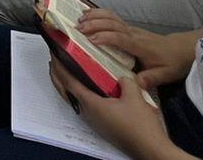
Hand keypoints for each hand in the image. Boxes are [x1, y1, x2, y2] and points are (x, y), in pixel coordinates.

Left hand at [49, 62, 170, 156]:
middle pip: (65, 92)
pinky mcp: (100, 125)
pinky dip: (77, 94)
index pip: (69, 82)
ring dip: (66, 86)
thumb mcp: (134, 96)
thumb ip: (125, 81)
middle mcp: (87, 113)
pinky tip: (86, 90)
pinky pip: (82, 105)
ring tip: (65, 72)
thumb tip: (121, 78)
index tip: (54, 54)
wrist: (148, 148)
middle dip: (57, 76)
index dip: (60, 67)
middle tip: (55, 61)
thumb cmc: (140, 124)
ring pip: (72, 99)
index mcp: (91, 104)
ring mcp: (92, 120)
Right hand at [77, 9, 195, 88]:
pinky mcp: (129, 28)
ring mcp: (131, 29)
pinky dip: (99, 13)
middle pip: (113, 24)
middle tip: (78, 29)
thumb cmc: (173, 62)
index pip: (121, 38)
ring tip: (79, 18)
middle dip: (95, 24)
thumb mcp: (165, 75)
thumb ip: (149, 79)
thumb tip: (134, 83)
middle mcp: (134, 34)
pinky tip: (89, 13)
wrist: (183, 49)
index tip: (90, 40)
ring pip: (112, 18)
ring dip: (95, 16)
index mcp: (140, 45)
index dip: (106, 37)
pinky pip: (113, 18)